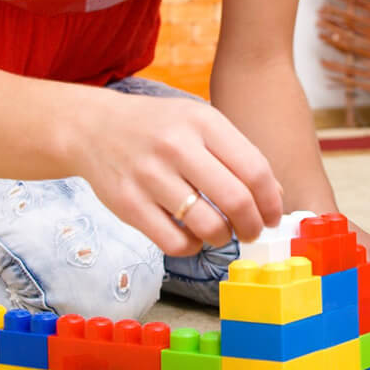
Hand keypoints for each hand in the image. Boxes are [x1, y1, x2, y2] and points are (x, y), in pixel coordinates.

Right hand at [73, 92, 282, 256]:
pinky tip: (192, 236)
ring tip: (221, 233)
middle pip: (236, 199)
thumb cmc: (160, 128)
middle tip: (252, 232)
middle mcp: (176, 146)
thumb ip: (238, 154)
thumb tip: (275, 197)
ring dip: (224, 238)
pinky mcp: (128, 204)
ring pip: (208, 225)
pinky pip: (174, 242)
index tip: (273, 216)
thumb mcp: (201, 123)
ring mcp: (150, 175)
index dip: (271, 201)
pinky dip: (192, 247)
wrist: (94, 128)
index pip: (254, 169)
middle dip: (253, 225)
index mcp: (202, 121)